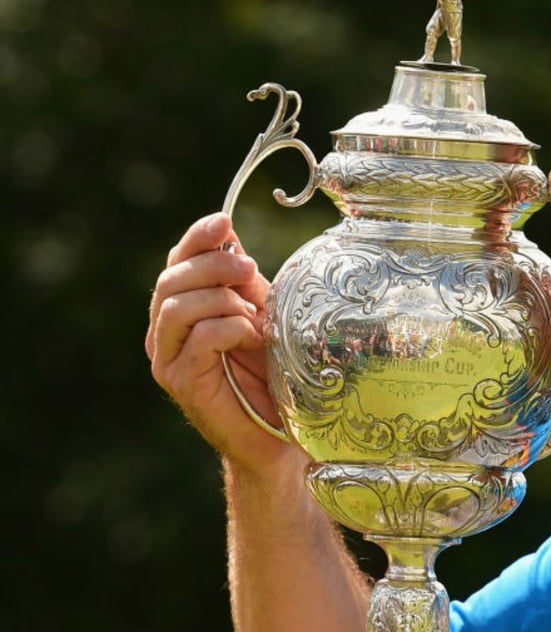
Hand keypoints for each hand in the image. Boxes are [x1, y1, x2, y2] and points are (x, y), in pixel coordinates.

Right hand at [145, 213, 299, 475]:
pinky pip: (200, 337)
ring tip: (254, 317)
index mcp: (179, 312)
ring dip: (224, 301)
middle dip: (214, 265)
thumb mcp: (260, 315)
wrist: (279, 436)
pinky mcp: (182, 383)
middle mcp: (164, 335)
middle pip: (172, 279)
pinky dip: (232, 329)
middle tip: (249, 270)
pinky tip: (253, 339)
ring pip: (179, 305)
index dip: (197, 238)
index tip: (225, 220)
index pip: (176, 263)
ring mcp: (167, 360)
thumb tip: (232, 236)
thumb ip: (241, 283)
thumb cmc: (273, 375)